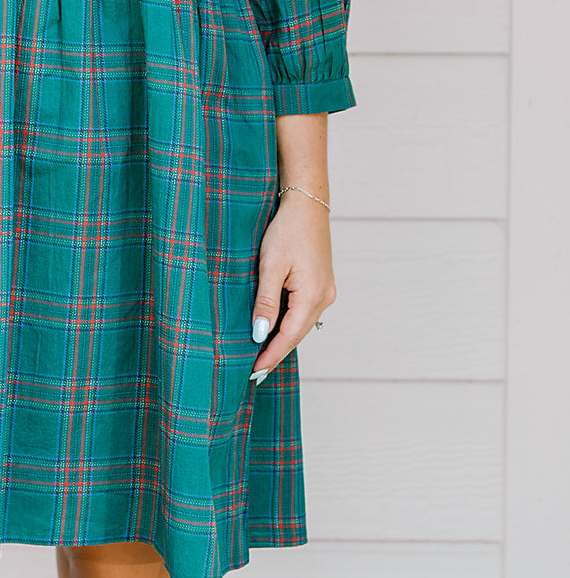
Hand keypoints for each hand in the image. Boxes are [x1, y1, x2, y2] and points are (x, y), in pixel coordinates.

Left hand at [250, 191, 334, 379]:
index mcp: (312, 297)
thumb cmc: (286, 231)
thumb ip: (266, 302)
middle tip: (254, 370)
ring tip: (260, 352)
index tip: (253, 372)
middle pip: (296, 334)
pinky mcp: (321, 284)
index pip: (288, 337)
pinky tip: (274, 326)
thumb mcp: (270, 266)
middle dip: (275, 351)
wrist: (306, 204)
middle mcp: (324, 298)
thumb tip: (260, 335)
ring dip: (282, 337)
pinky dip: (288, 321)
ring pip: (300, 323)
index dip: (270, 356)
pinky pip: (303, 311)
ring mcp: (325, 292)